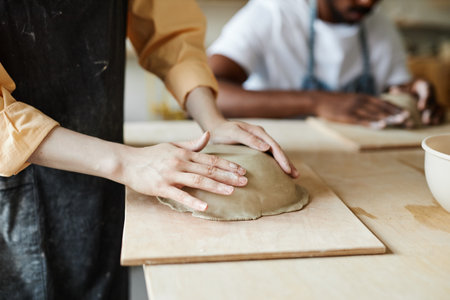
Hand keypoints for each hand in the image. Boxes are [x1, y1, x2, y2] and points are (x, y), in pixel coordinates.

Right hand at [119, 132, 246, 210]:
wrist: (127, 162)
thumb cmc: (151, 155)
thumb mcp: (172, 146)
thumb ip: (192, 144)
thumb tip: (209, 136)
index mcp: (184, 153)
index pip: (211, 159)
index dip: (228, 165)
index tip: (242, 170)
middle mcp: (180, 162)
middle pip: (209, 169)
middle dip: (228, 176)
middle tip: (245, 181)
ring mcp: (171, 175)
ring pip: (198, 180)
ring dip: (216, 186)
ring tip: (232, 192)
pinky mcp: (162, 187)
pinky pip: (180, 195)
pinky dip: (193, 200)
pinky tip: (205, 207)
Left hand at [207, 119, 298, 177]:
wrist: (214, 128)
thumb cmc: (222, 131)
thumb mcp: (234, 132)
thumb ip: (249, 139)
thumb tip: (267, 148)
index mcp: (258, 132)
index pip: (274, 147)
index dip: (282, 159)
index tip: (288, 170)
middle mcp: (261, 136)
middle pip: (278, 150)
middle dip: (287, 163)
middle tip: (296, 176)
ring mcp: (259, 142)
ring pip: (275, 154)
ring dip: (284, 164)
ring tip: (292, 176)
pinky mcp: (255, 147)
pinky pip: (268, 156)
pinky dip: (275, 163)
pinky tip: (279, 172)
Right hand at [314, 92, 408, 128]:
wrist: (318, 100)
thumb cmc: (333, 102)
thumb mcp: (349, 99)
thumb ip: (361, 103)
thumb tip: (371, 110)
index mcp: (362, 97)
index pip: (383, 102)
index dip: (395, 108)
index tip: (407, 113)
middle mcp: (361, 101)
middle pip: (382, 108)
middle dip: (396, 114)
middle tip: (409, 120)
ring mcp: (354, 108)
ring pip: (375, 114)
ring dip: (389, 118)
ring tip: (400, 122)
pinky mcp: (347, 116)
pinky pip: (362, 120)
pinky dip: (373, 123)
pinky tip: (382, 126)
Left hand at [390, 79, 444, 125]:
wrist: (417, 86)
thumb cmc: (409, 86)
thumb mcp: (405, 85)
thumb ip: (400, 88)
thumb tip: (392, 89)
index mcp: (425, 86)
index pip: (427, 92)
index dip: (425, 100)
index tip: (421, 108)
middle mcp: (431, 93)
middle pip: (432, 103)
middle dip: (429, 112)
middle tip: (425, 121)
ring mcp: (434, 100)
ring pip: (436, 108)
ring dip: (433, 116)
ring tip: (429, 123)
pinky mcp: (435, 105)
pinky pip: (439, 110)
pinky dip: (438, 116)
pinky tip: (435, 122)